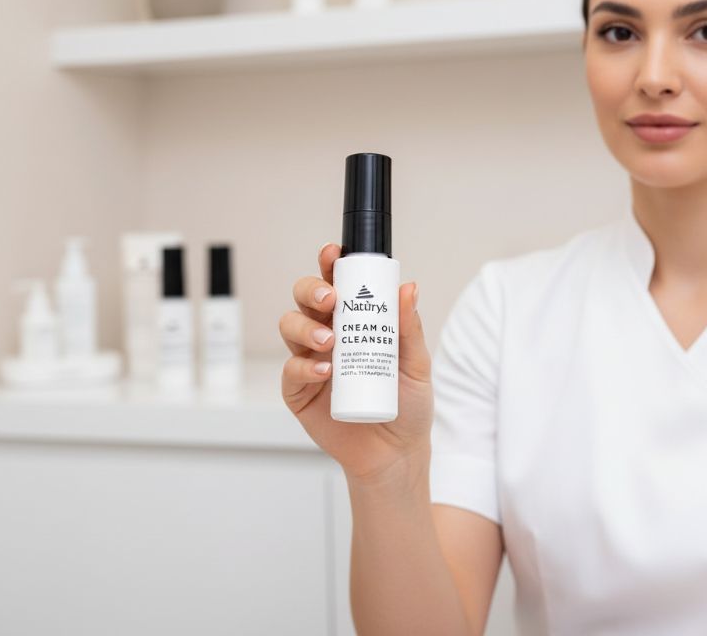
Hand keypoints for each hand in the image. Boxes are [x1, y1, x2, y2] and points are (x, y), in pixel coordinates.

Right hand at [279, 243, 432, 483]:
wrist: (395, 453)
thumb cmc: (407, 405)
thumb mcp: (416, 364)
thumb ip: (409, 328)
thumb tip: (408, 288)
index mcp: (353, 320)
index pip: (335, 283)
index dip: (329, 264)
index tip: (333, 253)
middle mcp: (327, 334)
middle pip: (304, 298)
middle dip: (311, 290)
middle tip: (331, 300)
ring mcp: (310, 361)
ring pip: (290, 327)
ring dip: (305, 328)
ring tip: (330, 343)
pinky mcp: (298, 392)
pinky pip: (290, 371)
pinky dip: (304, 367)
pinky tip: (325, 372)